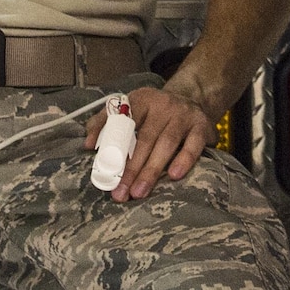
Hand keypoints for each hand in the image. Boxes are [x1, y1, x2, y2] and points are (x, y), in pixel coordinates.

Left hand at [84, 84, 217, 202]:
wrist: (194, 98)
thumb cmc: (155, 111)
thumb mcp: (131, 108)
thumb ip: (106, 122)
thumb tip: (87, 144)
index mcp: (141, 99)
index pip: (124, 122)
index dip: (113, 147)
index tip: (105, 171)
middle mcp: (163, 105)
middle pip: (144, 139)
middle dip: (131, 168)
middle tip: (121, 192)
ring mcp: (183, 115)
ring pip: (166, 144)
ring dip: (152, 170)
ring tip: (139, 192)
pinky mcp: (201, 126)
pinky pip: (192, 146)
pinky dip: (184, 160)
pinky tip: (174, 176)